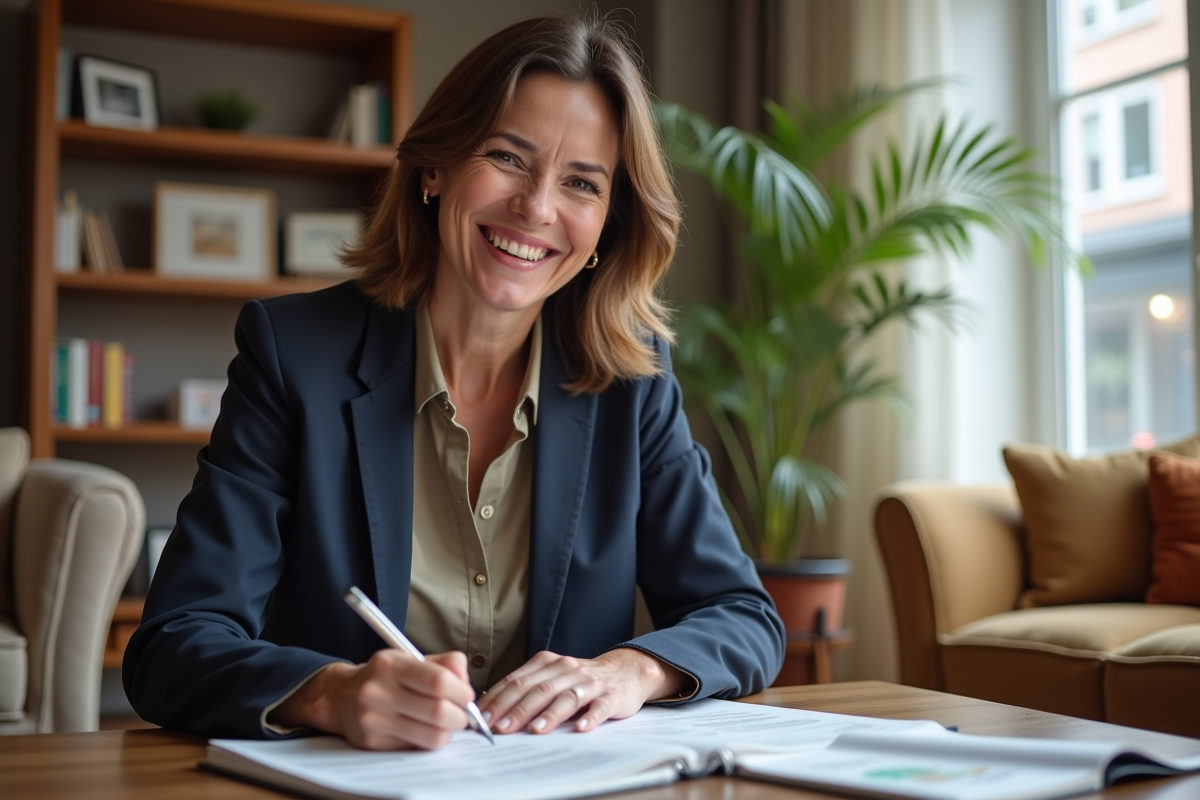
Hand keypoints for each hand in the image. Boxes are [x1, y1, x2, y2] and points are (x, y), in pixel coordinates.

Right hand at [270, 650, 475, 750]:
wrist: (341, 696)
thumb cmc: (385, 676)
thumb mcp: (410, 658)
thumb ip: (445, 664)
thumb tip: (466, 683)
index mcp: (390, 664)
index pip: (438, 681)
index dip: (461, 692)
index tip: (467, 696)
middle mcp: (377, 691)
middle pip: (437, 711)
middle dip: (460, 716)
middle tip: (462, 715)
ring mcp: (372, 719)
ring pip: (430, 735)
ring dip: (448, 732)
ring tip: (446, 724)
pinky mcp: (371, 742)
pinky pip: (415, 748)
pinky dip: (429, 742)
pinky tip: (425, 731)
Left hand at [478, 648, 687, 735]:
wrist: (625, 670)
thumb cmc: (581, 679)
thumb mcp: (552, 676)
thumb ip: (526, 687)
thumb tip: (490, 708)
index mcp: (548, 662)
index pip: (518, 680)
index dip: (498, 699)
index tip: (481, 718)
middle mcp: (567, 669)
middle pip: (538, 689)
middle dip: (517, 709)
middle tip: (500, 728)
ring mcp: (590, 682)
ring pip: (566, 697)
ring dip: (549, 715)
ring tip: (535, 730)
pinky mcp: (611, 696)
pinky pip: (600, 706)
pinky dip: (589, 717)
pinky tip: (580, 728)